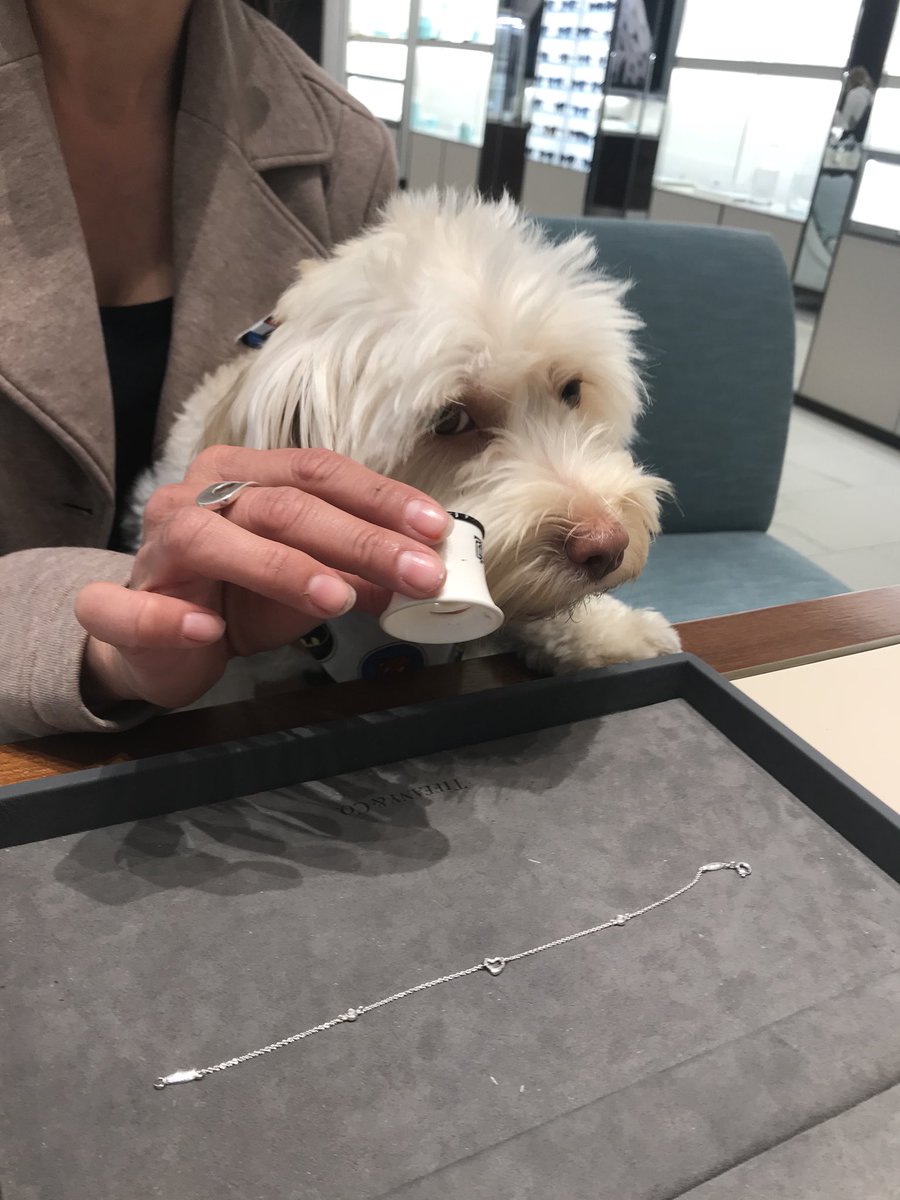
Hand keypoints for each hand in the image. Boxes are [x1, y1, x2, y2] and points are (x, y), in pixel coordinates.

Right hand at [75, 446, 449, 709]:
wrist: (156, 642)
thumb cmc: (237, 597)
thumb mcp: (308, 584)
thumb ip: (354, 574)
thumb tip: (420, 574)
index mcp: (244, 475)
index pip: (319, 472)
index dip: (379, 497)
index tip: (436, 528)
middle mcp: (199, 495)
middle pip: (283, 506)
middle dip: (358, 539)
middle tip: (418, 572)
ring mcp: (157, 544)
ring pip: (214, 541)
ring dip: (281, 569)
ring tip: (338, 597)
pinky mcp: (122, 600)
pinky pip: (138, 608)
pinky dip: (174, 620)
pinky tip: (210, 633)